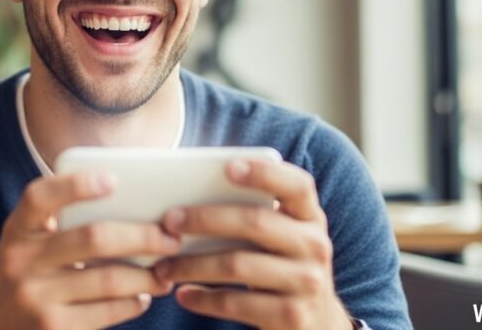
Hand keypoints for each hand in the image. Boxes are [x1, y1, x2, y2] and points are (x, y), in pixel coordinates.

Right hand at [0, 171, 179, 329]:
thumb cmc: (24, 279)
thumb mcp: (25, 247)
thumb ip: (57, 226)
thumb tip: (130, 208)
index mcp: (16, 230)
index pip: (40, 197)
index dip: (76, 185)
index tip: (114, 180)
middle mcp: (21, 261)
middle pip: (94, 238)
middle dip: (142, 236)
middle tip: (170, 238)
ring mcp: (36, 297)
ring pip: (109, 279)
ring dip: (147, 276)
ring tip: (165, 272)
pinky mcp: (53, 328)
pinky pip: (107, 311)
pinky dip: (132, 303)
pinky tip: (142, 297)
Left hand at [152, 158, 352, 329]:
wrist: (317, 324)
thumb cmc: (281, 267)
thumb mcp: (282, 237)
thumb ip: (255, 214)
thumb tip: (189, 196)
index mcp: (310, 217)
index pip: (297, 185)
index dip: (265, 173)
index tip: (228, 166)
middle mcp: (315, 246)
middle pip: (255, 222)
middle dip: (205, 218)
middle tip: (169, 220)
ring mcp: (307, 283)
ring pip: (238, 265)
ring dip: (192, 264)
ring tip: (163, 266)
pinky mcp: (292, 318)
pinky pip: (236, 303)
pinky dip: (203, 299)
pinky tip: (182, 294)